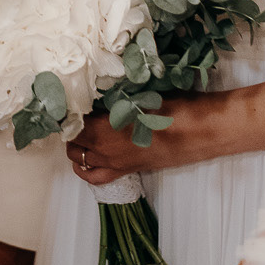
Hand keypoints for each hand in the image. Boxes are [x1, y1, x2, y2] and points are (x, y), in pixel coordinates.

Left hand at [66, 94, 221, 184]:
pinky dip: (86, 167)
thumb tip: (94, 88)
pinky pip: (95, 176)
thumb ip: (113, 95)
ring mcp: (115, 163)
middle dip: (68, 125)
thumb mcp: (139, 93)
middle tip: (74, 108)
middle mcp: (105, 150)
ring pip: (79, 158)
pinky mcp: (127, 170)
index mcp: (104, 128)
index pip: (69, 121)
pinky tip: (89, 154)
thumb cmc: (173, 107)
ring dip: (76, 144)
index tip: (63, 97)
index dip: (63, 109)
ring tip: (81, 127)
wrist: (202, 131)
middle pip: (71, 140)